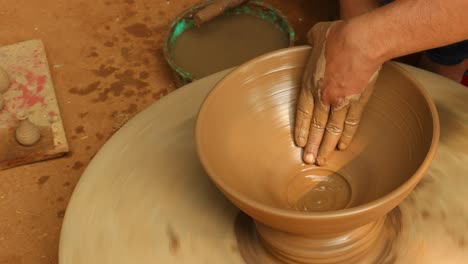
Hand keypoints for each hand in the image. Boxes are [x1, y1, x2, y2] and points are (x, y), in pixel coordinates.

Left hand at [294, 21, 381, 164]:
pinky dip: (347, 136)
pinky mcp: (358, 101)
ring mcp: (340, 102)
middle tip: (307, 160)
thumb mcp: (317, 35)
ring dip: (326, 146)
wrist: (359, 42)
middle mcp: (323, 97)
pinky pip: (351, 123)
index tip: (299, 143)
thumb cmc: (337, 36)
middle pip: (315, 126)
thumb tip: (312, 35)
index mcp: (310, 84)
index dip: (300, 129)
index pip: (302, 112)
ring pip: (332, 130)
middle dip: (311, 145)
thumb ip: (312, 38)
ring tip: (322, 160)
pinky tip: (343, 147)